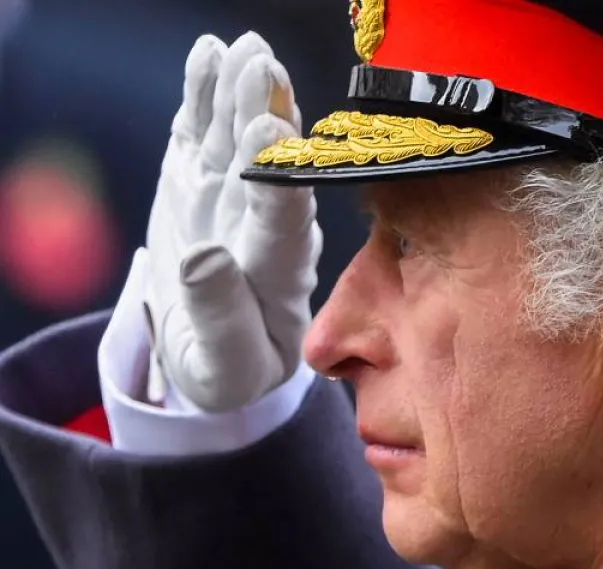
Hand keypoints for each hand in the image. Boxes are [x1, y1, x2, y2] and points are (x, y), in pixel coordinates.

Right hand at [143, 32, 322, 412]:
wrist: (218, 354)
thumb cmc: (231, 370)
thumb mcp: (226, 367)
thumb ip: (221, 319)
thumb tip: (205, 259)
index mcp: (280, 277)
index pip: (283, 222)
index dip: (278, 176)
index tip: (272, 135)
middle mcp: (266, 227)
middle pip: (269, 166)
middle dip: (267, 116)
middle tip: (263, 69)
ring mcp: (236, 199)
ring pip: (241, 139)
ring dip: (243, 94)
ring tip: (243, 51)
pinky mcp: (206, 182)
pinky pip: (208, 134)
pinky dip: (206, 96)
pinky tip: (208, 56)